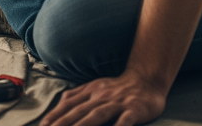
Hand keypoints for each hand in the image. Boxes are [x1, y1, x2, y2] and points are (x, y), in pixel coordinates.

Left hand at [41, 71, 166, 125]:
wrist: (146, 80)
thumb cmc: (117, 88)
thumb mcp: (95, 87)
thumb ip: (78, 95)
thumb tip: (59, 103)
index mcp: (90, 91)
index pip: (68, 104)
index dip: (55, 115)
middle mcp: (100, 96)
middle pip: (79, 111)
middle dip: (63, 123)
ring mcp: (117, 103)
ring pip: (97, 115)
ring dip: (83, 125)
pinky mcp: (133, 110)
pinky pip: (124, 121)